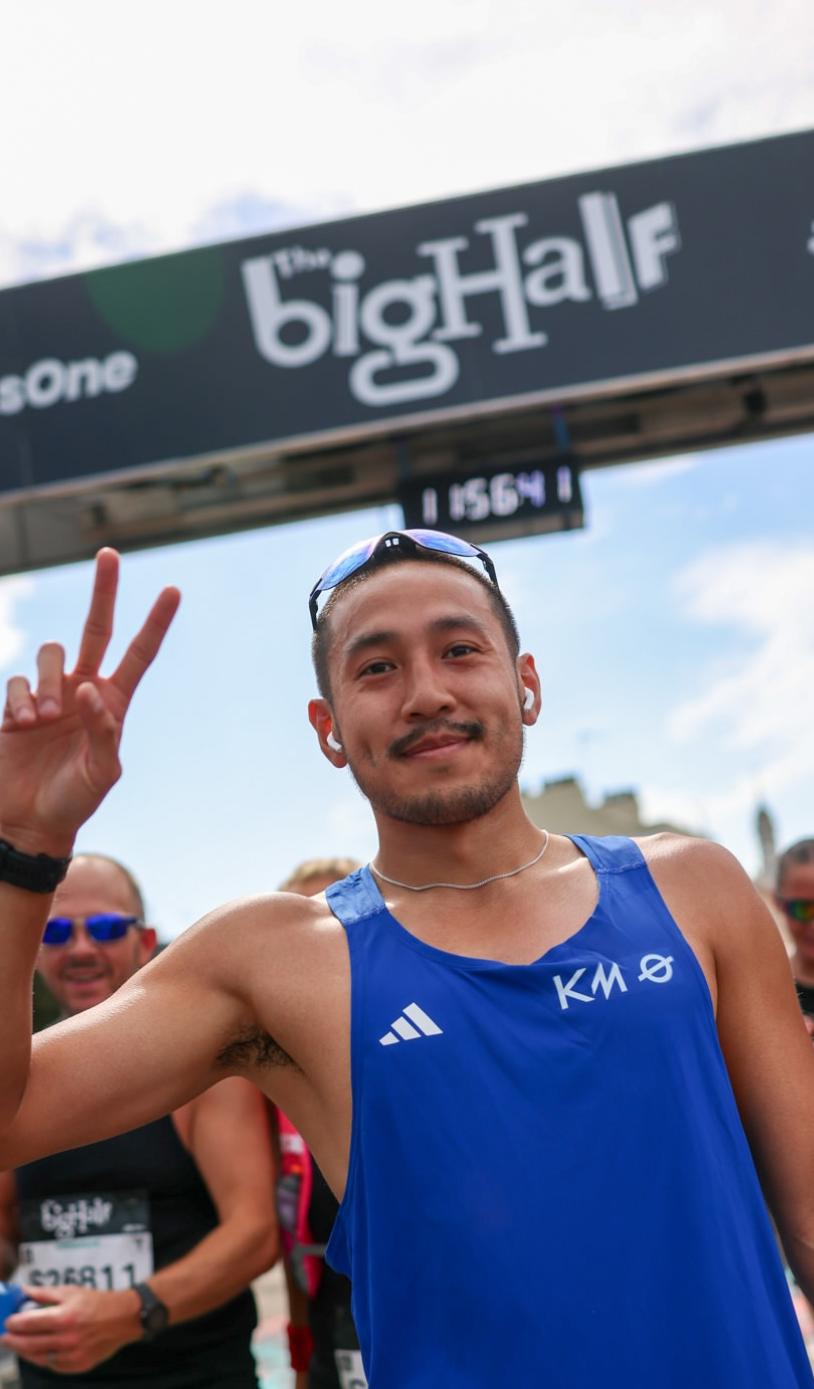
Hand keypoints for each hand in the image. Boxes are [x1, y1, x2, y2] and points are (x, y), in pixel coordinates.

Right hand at [0, 549, 179, 855]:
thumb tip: (89, 688)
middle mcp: (83, 689)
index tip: (174, 590)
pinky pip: (18, 680)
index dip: (155, 623)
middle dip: (104, 591)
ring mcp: (48, 694)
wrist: (28, 822)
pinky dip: (22, 700)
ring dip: (49, 681)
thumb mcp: (101, 772)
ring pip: (50, 653)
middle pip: (95, 628)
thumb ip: (103, 730)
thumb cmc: (73, 801)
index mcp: (114, 703)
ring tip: (45, 720)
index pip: (138, 654)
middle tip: (110, 553)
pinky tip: (23, 726)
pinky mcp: (15, 704)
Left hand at [1, 1283, 142, 1372]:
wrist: (124, 1318)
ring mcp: (73, 1355)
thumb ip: (45, 1293)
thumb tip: (24, 1291)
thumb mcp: (71, 1291)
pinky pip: (53, 1365)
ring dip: (25, 1352)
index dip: (14, 1323)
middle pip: (30, 1344)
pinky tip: (38, 1352)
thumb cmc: (98, 1302)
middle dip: (13, 1341)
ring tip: (19, 1345)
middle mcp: (67, 1339)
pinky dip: (43, 1358)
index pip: (29, 1323)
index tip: (7, 1322)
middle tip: (5, 1337)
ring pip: (39, 1358)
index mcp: (65, 1317)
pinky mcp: (78, 1365)